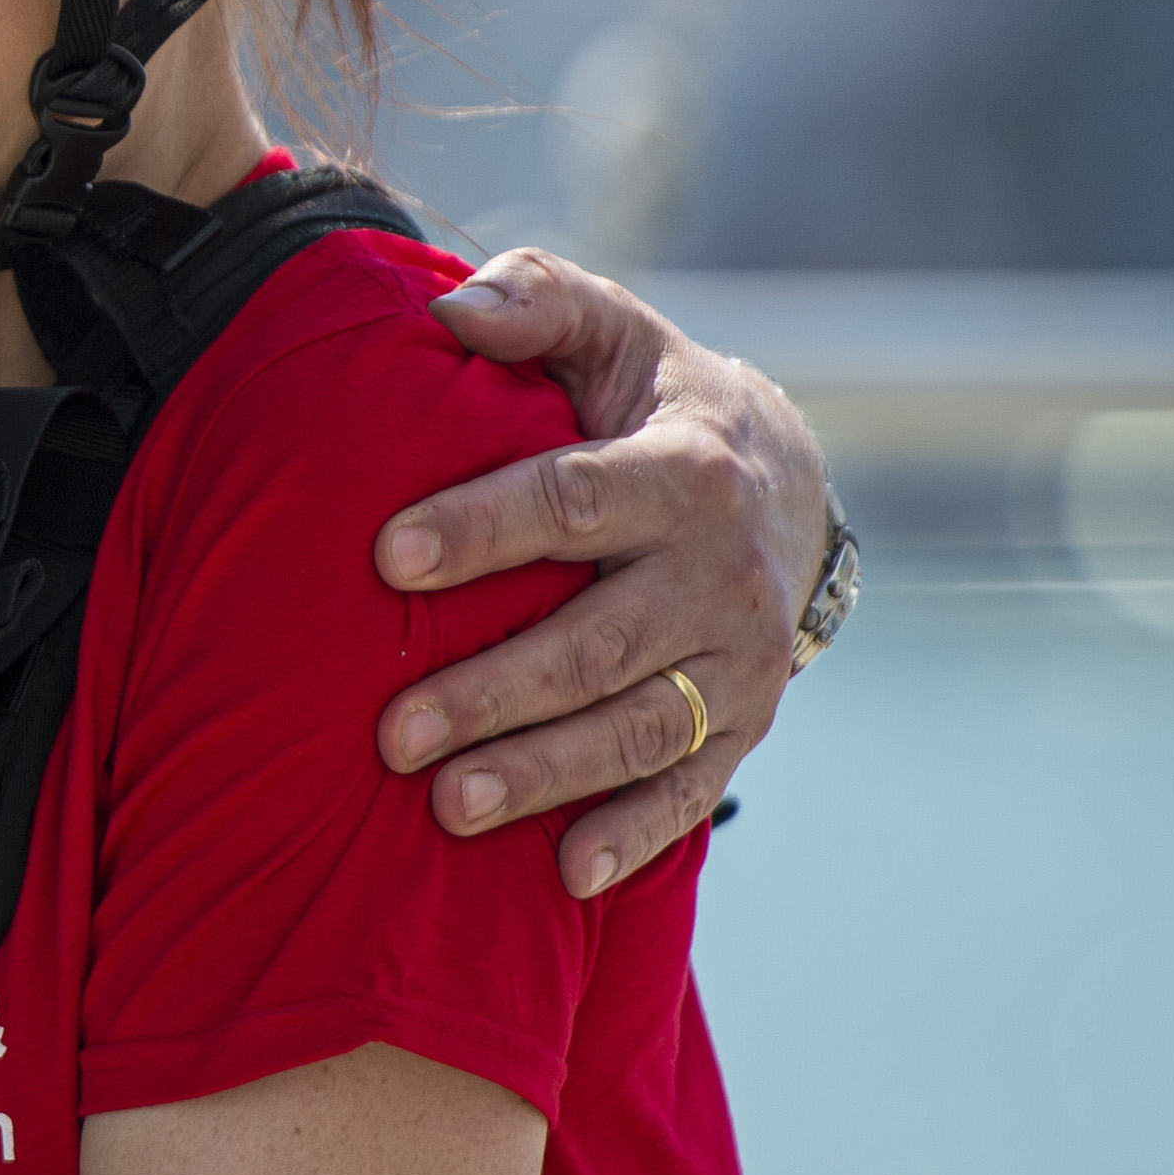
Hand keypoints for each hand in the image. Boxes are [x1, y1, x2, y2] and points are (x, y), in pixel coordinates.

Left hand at [371, 249, 832, 897]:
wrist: (786, 482)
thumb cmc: (652, 400)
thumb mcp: (612, 330)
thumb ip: (537, 299)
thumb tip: (450, 309)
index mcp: (686, 469)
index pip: (573, 499)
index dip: (482, 527)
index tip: (387, 557)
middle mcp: (723, 574)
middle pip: (599, 640)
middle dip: (494, 690)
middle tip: (390, 734)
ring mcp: (741, 660)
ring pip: (639, 727)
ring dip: (544, 773)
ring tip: (446, 808)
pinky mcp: (745, 724)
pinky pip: (690, 788)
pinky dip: (634, 834)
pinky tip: (566, 874)